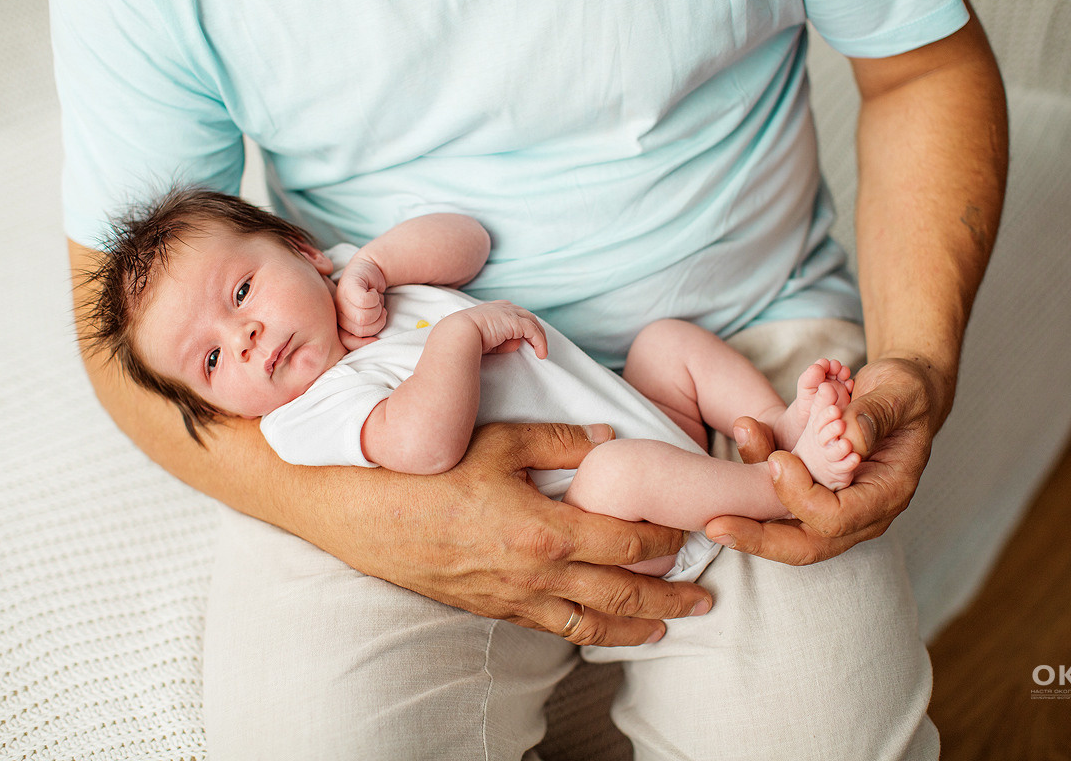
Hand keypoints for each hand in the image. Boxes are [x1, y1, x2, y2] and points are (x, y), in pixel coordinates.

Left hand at [336, 255, 387, 336]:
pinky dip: (375, 298)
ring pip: (364, 317)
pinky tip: (373, 292)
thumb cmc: (370, 298)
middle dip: (376, 322)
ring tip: (375, 302)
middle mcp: (336, 312)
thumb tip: (372, 342)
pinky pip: (365, 301)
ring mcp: (340, 298)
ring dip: (378, 310)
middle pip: (360, 330)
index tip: (376, 338)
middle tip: (377, 310)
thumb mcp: (369, 319)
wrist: (372, 269)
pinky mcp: (348, 285)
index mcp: (338, 324)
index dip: (364, 343)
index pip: (348, 342)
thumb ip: (363, 333)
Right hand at [340, 422, 711, 645]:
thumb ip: (561, 439)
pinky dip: (589, 634)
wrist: (366, 516)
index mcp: (547, 530)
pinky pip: (554, 629)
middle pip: (623, 594)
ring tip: (668, 628)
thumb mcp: (499, 442)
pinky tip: (603, 631)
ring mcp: (516, 598)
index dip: (664, 538)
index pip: (627, 542)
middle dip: (670, 598)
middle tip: (704, 600)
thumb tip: (610, 437)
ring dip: (637, 628)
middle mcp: (539, 574)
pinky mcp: (495, 609)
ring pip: (593, 623)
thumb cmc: (430, 474)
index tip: (688, 530)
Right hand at [453, 301, 548, 357]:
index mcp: (492, 309)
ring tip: (542, 352)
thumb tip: (517, 343)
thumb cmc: (465, 338)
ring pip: (532, 322)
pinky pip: (533, 331)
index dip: (522, 324)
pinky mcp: (514, 321)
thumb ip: (502, 342)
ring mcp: (509, 313)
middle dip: (534, 330)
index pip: (513, 313)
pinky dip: (540, 342)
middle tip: (538, 346)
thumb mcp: (486, 340)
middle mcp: (502, 308)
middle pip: (526, 316)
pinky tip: (541, 354)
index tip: (526, 339)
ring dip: (540, 337)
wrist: (458, 333)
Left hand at [706, 356, 943, 564]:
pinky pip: (777, 505)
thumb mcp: (899, 392)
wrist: (900, 393)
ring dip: (747, 517)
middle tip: (716, 526)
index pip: (839, 518)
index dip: (803, 496)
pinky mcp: (812, 495)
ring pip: (785, 530)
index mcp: (887, 494)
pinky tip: (727, 471)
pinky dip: (751, 489)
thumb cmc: (904, 391)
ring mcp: (834, 507)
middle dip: (759, 539)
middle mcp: (860, 511)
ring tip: (709, 506)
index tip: (777, 462)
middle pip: (807, 544)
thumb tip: (848, 438)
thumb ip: (874, 415)